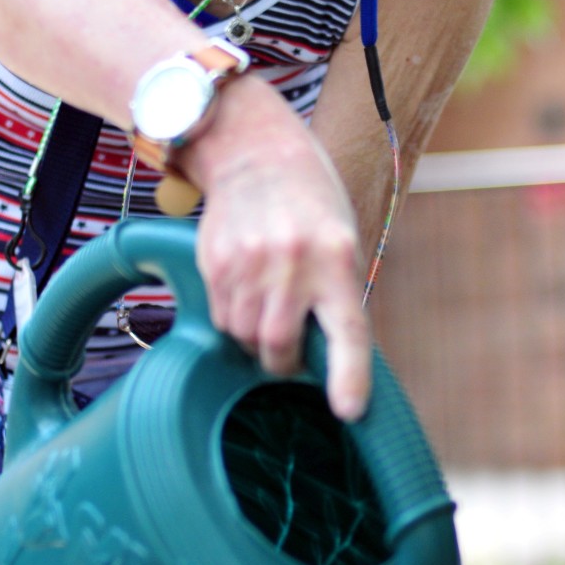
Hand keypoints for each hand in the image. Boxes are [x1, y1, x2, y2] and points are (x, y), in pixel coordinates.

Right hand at [183, 76, 371, 420]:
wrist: (258, 153)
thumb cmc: (312, 201)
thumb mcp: (342, 239)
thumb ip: (335, 295)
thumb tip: (327, 357)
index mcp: (338, 258)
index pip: (347, 330)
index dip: (349, 377)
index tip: (349, 412)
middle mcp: (293, 263)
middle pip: (279, 347)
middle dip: (283, 364)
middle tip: (291, 353)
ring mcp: (249, 263)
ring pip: (245, 338)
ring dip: (256, 340)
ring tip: (268, 305)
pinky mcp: (215, 262)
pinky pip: (222, 318)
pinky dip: (235, 319)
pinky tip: (246, 288)